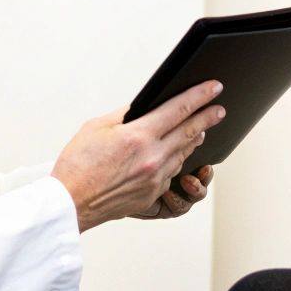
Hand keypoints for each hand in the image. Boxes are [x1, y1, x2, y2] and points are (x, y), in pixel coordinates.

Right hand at [51, 82, 224, 231]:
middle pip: (190, 132)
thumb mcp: (96, 127)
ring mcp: (155, 178)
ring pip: (183, 154)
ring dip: (194, 139)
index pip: (179, 110)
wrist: (70, 202)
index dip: (199, 96)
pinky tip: (177, 153)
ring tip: (201, 129)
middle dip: (208, 118)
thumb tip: (142, 108)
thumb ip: (124, 115)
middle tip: (219, 109)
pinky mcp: (152, 194)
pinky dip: (177, 159)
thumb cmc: (78, 165)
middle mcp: (152, 158)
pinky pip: (171, 172)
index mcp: (138, 136)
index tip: (214, 88)